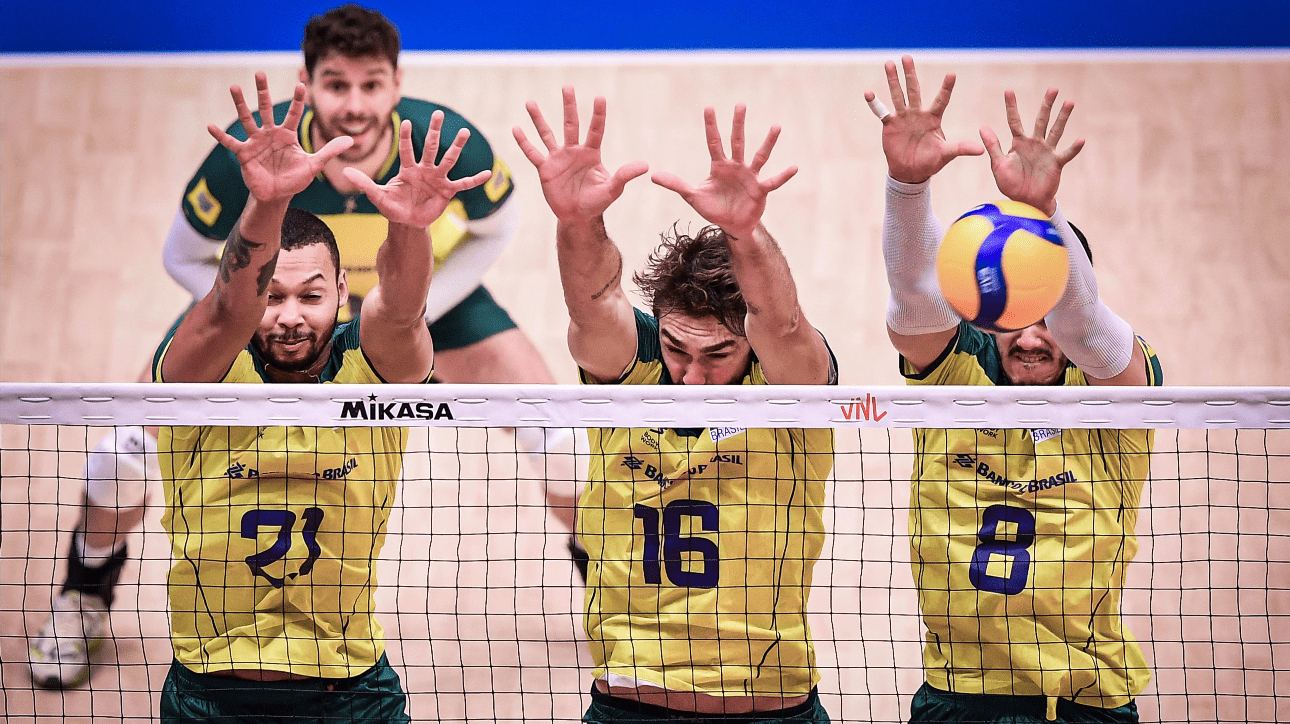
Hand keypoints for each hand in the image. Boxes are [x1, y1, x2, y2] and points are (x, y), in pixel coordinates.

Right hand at [208, 72, 352, 202]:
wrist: (277, 196)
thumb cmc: (295, 179)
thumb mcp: (314, 165)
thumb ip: (330, 151)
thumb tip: (350, 140)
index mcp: (287, 135)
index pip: (293, 113)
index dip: (298, 100)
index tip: (301, 84)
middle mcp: (270, 134)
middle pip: (266, 109)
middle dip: (263, 92)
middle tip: (260, 73)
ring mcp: (256, 142)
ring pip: (248, 119)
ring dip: (241, 104)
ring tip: (234, 87)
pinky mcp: (244, 154)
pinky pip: (231, 143)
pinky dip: (221, 136)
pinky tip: (210, 126)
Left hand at [342, 113, 491, 227]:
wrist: (407, 222)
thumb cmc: (392, 207)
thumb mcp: (377, 196)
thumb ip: (364, 183)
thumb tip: (345, 172)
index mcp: (408, 169)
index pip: (407, 149)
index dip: (407, 137)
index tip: (407, 122)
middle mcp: (424, 169)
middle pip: (431, 147)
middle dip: (436, 131)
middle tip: (440, 114)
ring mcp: (437, 179)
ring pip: (448, 160)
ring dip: (457, 147)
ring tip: (465, 132)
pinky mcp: (447, 191)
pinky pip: (463, 184)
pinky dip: (474, 179)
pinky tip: (487, 173)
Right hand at [513, 86, 648, 221]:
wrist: (578, 217)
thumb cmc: (597, 202)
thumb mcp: (613, 189)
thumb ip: (625, 176)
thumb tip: (645, 166)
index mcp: (591, 154)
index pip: (596, 130)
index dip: (598, 115)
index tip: (600, 97)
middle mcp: (574, 151)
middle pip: (570, 124)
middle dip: (569, 106)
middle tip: (567, 87)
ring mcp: (558, 159)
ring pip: (547, 134)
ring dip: (538, 119)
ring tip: (530, 102)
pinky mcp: (545, 169)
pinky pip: (533, 153)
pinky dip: (524, 142)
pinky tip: (516, 129)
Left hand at [651, 105, 795, 240]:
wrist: (732, 225)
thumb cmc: (714, 208)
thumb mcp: (692, 196)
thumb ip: (676, 184)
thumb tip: (653, 175)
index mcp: (719, 166)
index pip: (713, 142)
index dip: (711, 126)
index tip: (708, 107)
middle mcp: (736, 166)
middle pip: (737, 141)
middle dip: (738, 123)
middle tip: (740, 104)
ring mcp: (750, 176)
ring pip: (759, 156)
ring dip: (768, 142)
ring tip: (776, 126)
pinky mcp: (760, 190)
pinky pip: (773, 181)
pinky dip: (783, 175)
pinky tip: (794, 167)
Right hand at [866, 55, 983, 184]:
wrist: (911, 172)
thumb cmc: (931, 162)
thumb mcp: (946, 155)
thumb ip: (961, 149)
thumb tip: (981, 151)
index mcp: (933, 118)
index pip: (942, 100)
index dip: (946, 88)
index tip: (951, 74)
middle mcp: (918, 113)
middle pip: (914, 90)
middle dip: (910, 74)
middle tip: (907, 57)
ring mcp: (903, 117)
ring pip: (898, 95)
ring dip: (893, 80)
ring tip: (889, 64)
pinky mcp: (891, 125)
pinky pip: (882, 111)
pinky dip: (875, 103)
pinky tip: (868, 92)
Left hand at [980, 88, 1084, 215]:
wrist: (1025, 201)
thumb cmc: (1011, 184)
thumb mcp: (998, 165)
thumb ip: (993, 146)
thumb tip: (983, 127)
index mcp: (1019, 142)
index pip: (1014, 121)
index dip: (1011, 106)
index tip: (1009, 90)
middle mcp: (1034, 143)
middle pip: (1041, 120)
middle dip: (1047, 105)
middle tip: (1053, 88)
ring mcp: (1047, 152)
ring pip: (1056, 131)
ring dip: (1063, 117)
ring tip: (1069, 102)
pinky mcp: (1056, 163)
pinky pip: (1066, 154)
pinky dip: (1073, 148)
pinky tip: (1081, 139)